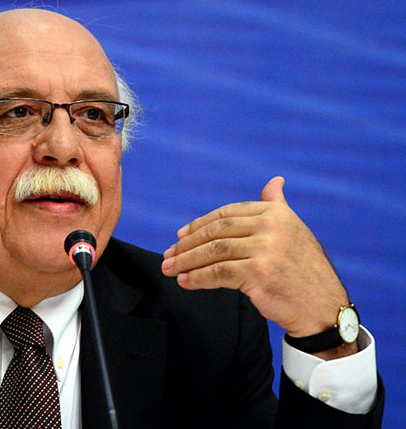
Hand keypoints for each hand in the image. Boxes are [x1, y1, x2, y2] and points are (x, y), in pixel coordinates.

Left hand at [162, 177, 350, 341]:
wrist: (323, 309)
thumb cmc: (304, 271)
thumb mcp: (294, 231)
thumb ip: (277, 206)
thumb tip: (274, 181)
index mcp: (276, 213)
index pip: (226, 214)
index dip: (199, 224)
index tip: (180, 236)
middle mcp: (271, 226)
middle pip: (216, 231)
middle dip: (187, 244)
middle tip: (168, 255)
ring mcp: (265, 248)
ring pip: (213, 251)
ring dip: (186, 261)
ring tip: (170, 269)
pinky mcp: (258, 272)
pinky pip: (218, 273)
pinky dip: (197, 278)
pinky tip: (185, 282)